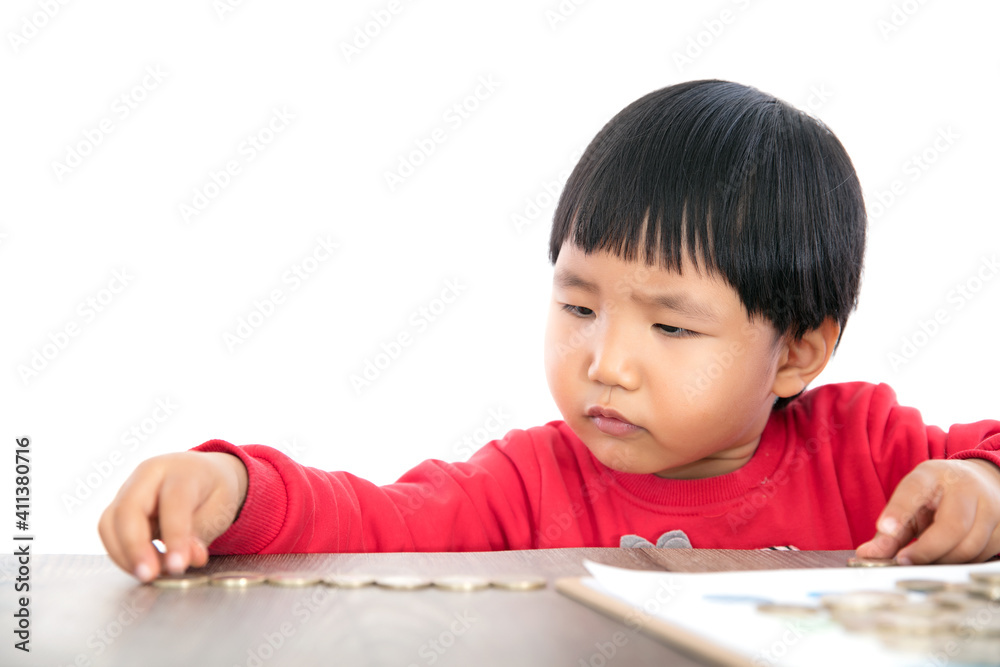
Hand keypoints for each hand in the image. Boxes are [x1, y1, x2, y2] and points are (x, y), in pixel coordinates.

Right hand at [98, 451, 248, 581]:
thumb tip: (183, 560)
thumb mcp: (219, 510)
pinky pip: (109, 531)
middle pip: (128, 509)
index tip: (178, 566)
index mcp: (181, 470)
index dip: (175, 537)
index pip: (174, 503)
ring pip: (109, 522)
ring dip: (124, 554)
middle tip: (149, 575)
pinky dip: (120, 553)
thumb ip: (200, 535)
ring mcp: (128, 488)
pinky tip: (141, 565)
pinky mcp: (117, 506)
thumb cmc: (212, 490)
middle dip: (135, 548)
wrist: (203, 473)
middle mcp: (149, 474)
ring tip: (149, 573)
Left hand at [855, 459, 999, 564]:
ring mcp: (991, 508)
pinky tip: (945, 559)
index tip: (884, 528)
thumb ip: (891, 530)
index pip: (914, 490)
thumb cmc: (938, 495)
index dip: (899, 510)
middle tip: (903, 561)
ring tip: (923, 562)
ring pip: (970, 546)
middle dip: (926, 550)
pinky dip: (960, 563)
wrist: (981, 482)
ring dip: (943, 560)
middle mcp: (966, 488)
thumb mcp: (911, 501)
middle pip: (952, 527)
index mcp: (933, 475)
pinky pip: (982, 556)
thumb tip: (866, 555)